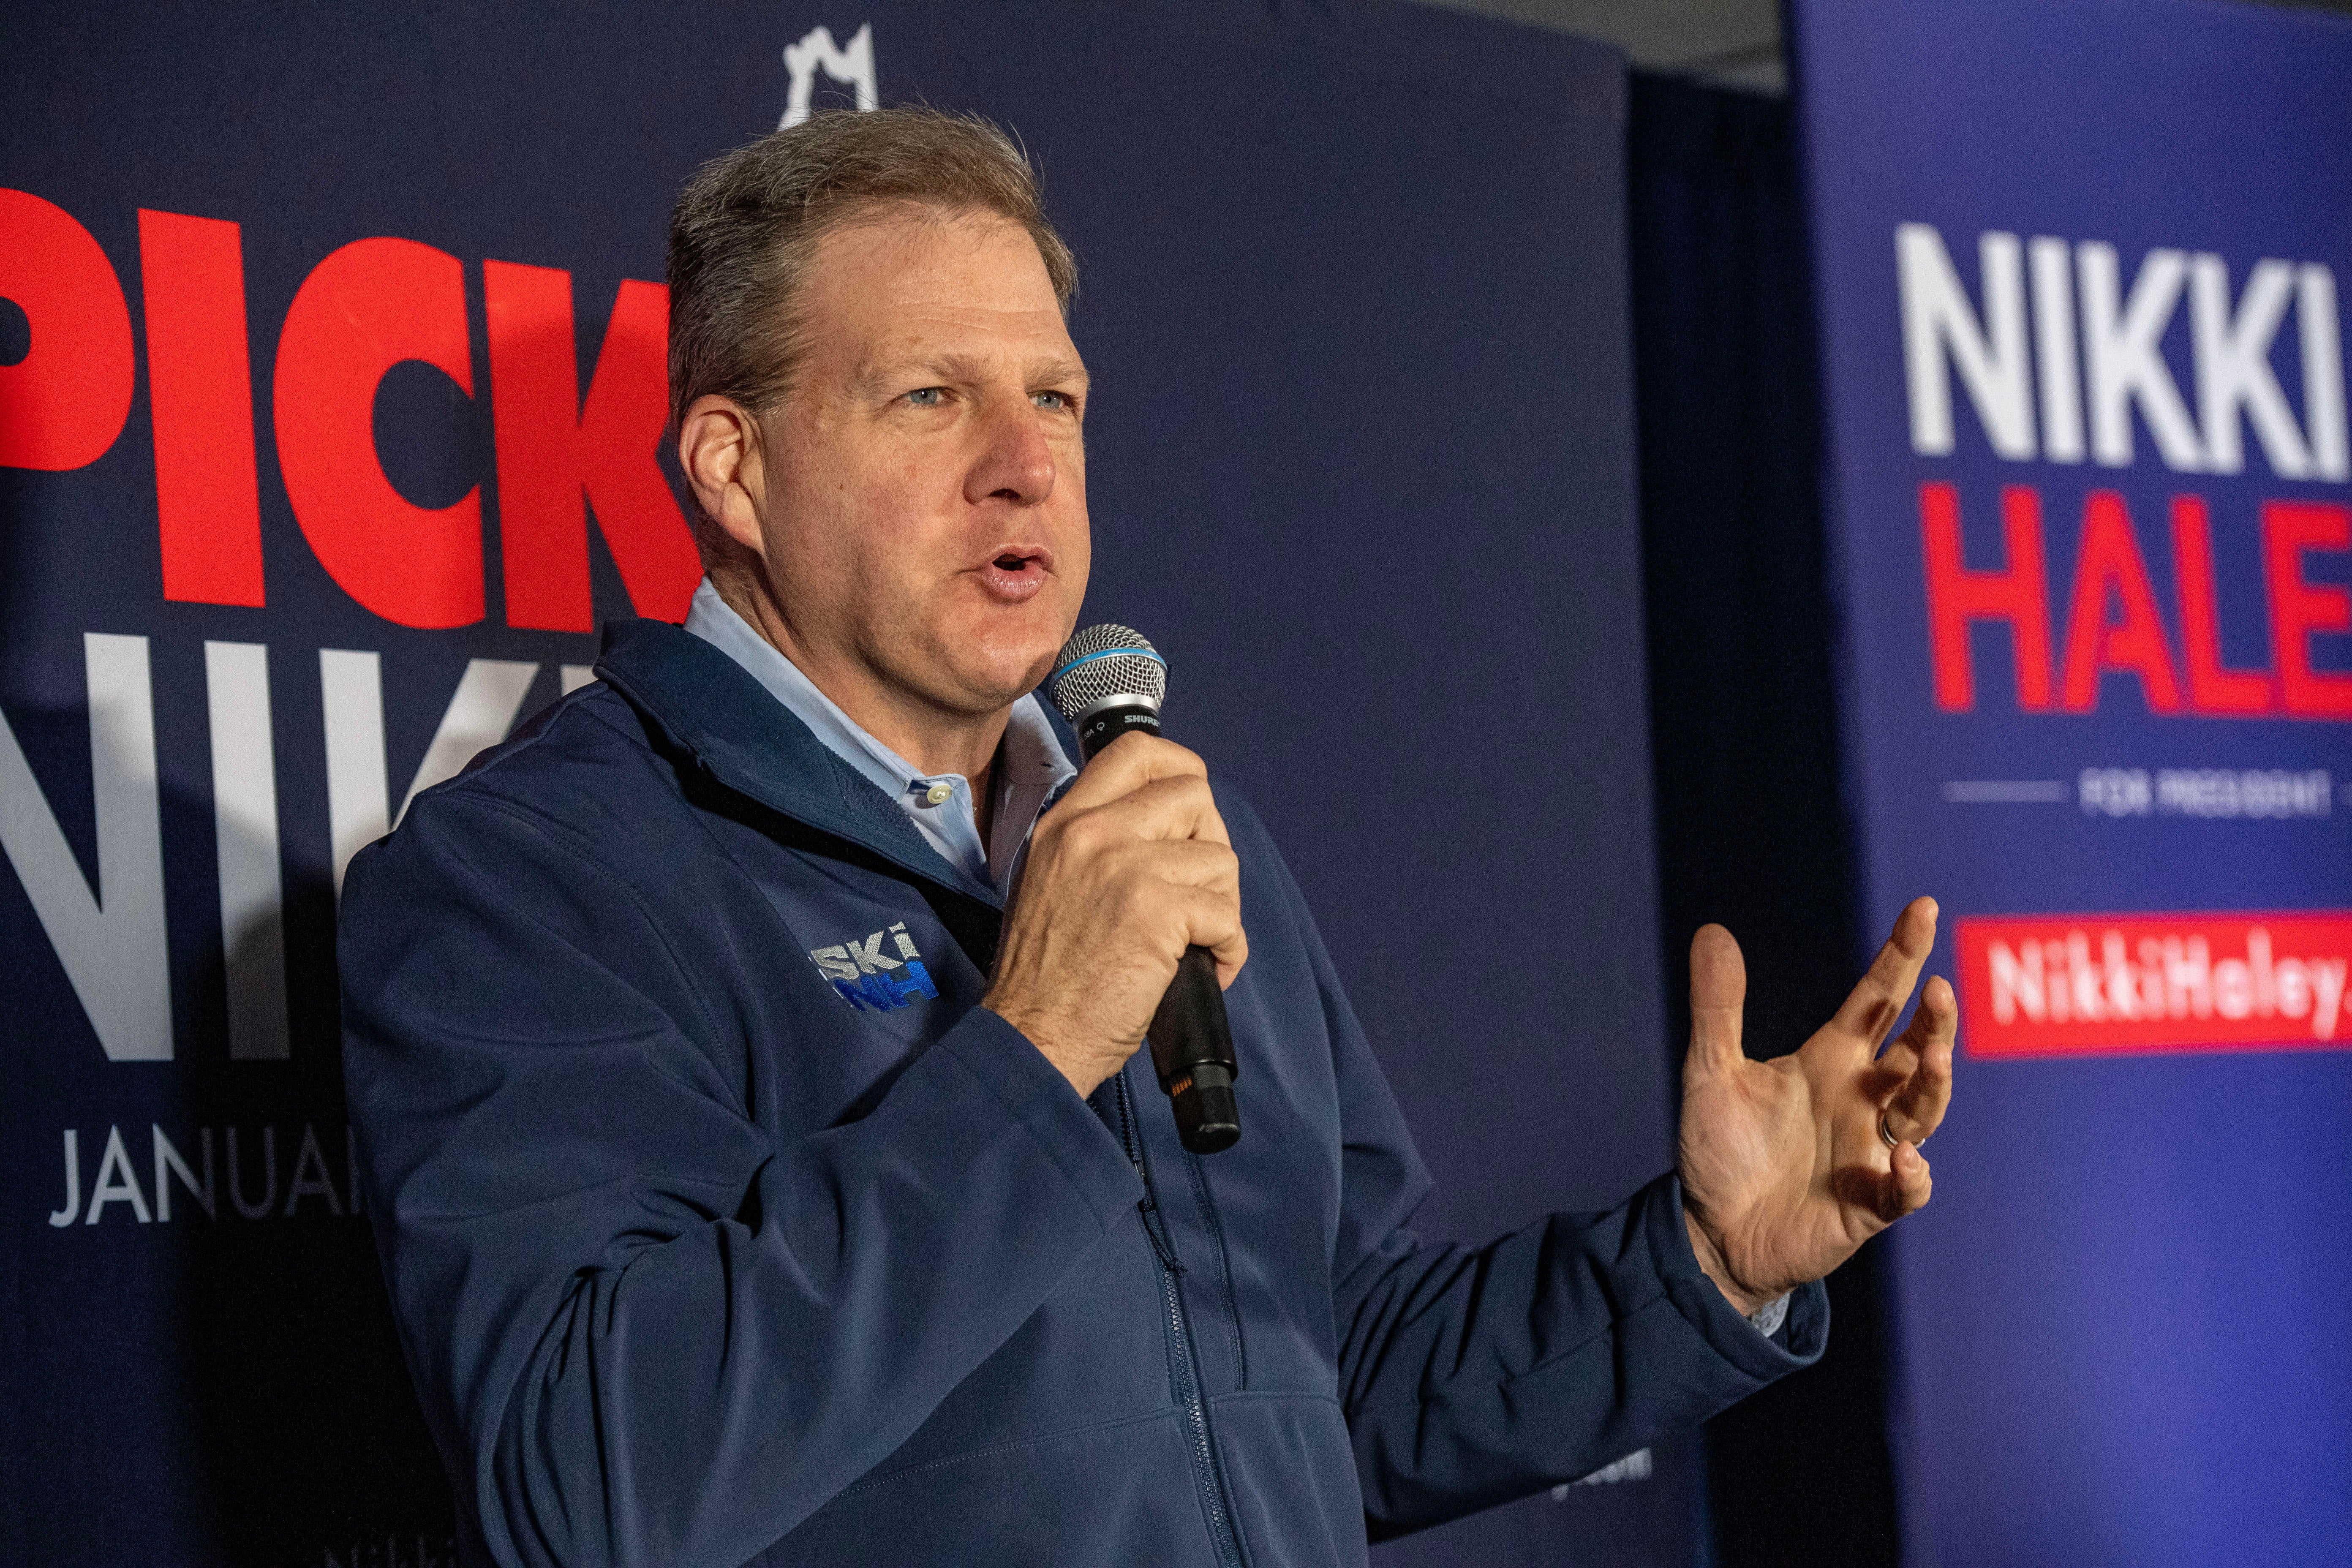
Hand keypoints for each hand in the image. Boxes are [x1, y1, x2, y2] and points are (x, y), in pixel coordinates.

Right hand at [983, 733, 1246, 1097]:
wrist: (1031, 1037)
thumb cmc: (1048, 978)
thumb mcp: (1053, 882)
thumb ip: (1099, 845)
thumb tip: (1169, 829)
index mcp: (1066, 822)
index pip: (1137, 752)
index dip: (1181, 771)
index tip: (1192, 813)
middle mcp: (1092, 833)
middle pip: (1194, 795)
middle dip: (1212, 845)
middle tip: (1198, 894)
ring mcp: (1124, 867)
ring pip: (1220, 857)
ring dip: (1222, 905)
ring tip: (1195, 941)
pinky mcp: (1155, 912)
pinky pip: (1227, 914)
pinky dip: (1230, 948)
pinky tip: (1206, 968)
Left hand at [1675, 896, 1955, 1315]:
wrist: (1711, 1231)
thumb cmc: (1722, 1150)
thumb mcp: (1711, 1072)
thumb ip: (1717, 1006)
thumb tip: (1712, 929)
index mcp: (1831, 1061)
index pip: (1877, 999)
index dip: (1901, 954)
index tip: (1924, 906)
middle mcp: (1862, 1100)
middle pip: (1916, 1051)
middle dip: (1933, 1021)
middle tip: (1937, 988)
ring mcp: (1872, 1151)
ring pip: (1923, 1111)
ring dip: (1934, 1083)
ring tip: (1933, 1054)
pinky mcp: (1868, 1204)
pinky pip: (1905, 1191)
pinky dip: (1912, 1176)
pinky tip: (1906, 1159)